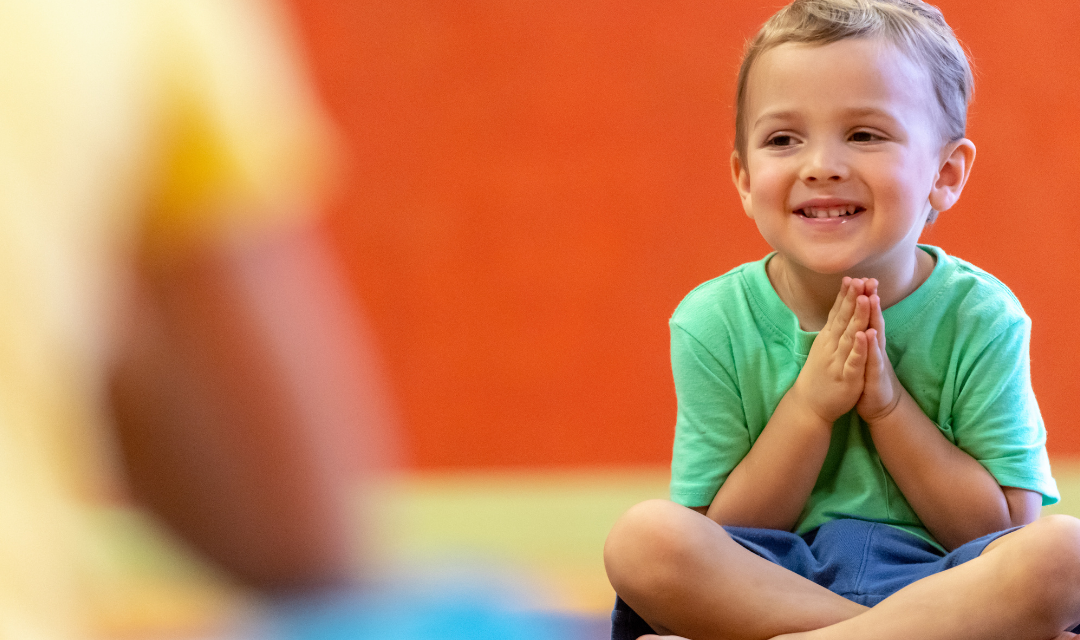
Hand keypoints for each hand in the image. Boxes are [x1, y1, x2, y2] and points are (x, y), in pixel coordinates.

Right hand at [791, 277, 870, 423]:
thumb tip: (838, 308)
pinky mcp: (847, 377)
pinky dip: (858, 348)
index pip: (838, 313)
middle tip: (860, 279)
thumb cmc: (820, 374)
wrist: (809, 405)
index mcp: (829, 338)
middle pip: (844, 319)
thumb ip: (833, 328)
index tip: (853, 277)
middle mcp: (832, 346)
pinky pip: (853, 361)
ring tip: (863, 299)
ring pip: (849, 336)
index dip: (846, 296)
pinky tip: (863, 336)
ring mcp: (838, 360)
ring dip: (857, 317)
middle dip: (853, 299)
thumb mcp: (824, 347)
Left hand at [856, 281, 903, 422]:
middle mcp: (875, 346)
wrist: (880, 404)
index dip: (862, 297)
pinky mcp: (875, 375)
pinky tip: (869, 334)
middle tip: (868, 279)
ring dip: (874, 317)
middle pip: (872, 319)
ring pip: (875, 335)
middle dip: (870, 299)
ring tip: (872, 298)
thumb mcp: (863, 351)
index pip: (865, 315)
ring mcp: (877, 359)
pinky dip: (871, 347)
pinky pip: (873, 359)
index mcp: (868, 340)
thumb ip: (862, 332)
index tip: (857, 277)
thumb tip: (858, 314)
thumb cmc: (868, 375)